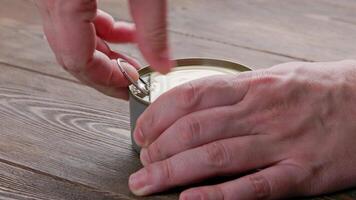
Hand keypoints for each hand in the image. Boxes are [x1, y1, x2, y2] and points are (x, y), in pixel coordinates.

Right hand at [35, 0, 172, 98]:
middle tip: (133, 83)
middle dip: (107, 74)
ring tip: (133, 62)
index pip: (79, 61)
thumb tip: (162, 65)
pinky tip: (126, 35)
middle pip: (73, 55)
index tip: (130, 88)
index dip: (108, 80)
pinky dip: (101, 32)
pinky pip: (76, 20)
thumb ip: (153, 28)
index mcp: (64, 0)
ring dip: (106, 55)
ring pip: (72, 40)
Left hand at [130, 60, 355, 198]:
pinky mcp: (301, 172)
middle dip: (158, 148)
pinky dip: (219, 196)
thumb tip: (195, 106)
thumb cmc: (318, 89)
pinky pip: (254, 186)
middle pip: (194, 130)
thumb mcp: (274, 78)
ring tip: (148, 183)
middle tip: (142, 163)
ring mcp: (281, 143)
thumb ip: (235, 93)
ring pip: (215, 157)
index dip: (158, 115)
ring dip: (174, 172)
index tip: (143, 131)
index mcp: (252, 86)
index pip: (191, 97)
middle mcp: (261, 112)